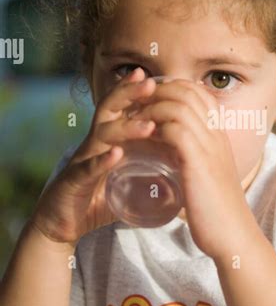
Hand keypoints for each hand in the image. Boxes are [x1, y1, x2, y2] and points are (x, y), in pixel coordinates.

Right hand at [31, 67, 159, 244]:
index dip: (135, 92)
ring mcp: (82, 160)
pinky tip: (116, 155)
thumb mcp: (128, 182)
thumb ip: (152, 176)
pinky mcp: (73, 181)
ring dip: (125, 129)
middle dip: (128, 94)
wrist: (61, 226)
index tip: (157, 78)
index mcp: (107, 140)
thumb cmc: (96, 201)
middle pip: (109, 110)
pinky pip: (86, 168)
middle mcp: (93, 144)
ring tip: (149, 125)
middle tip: (151, 84)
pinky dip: (102, 161)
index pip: (121, 108)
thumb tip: (185, 174)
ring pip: (101, 135)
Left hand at [129, 78, 257, 258]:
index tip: (148, 99)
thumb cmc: (216, 210)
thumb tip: (169, 153)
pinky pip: (173, 129)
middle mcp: (217, 134)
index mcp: (219, 134)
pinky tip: (138, 137)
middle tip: (133, 104)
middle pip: (186, 91)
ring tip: (131, 119)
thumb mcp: (206, 174)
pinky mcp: (198, 162)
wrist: (232, 234)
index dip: (170, 88)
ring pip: (178, 106)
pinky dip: (152, 128)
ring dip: (150, 108)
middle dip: (155, 91)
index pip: (197, 92)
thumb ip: (191, 159)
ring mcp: (209, 146)